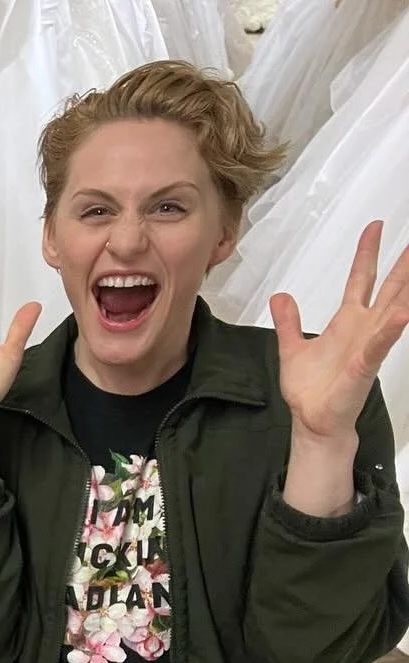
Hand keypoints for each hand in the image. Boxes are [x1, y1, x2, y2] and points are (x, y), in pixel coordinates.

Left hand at [271, 220, 408, 442]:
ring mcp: (367, 346)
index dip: (367, 253)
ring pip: (393, 310)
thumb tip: (280, 296)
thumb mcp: (292, 348)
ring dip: (406, 290)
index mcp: (346, 322)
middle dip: (402, 264)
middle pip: (387, 288)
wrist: (312, 420)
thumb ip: (288, 322)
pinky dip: (390, 329)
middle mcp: (362, 329)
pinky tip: (401, 314)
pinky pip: (379, 345)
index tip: (375, 227)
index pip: (361, 279)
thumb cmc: (310, 390)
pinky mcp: (364, 366)